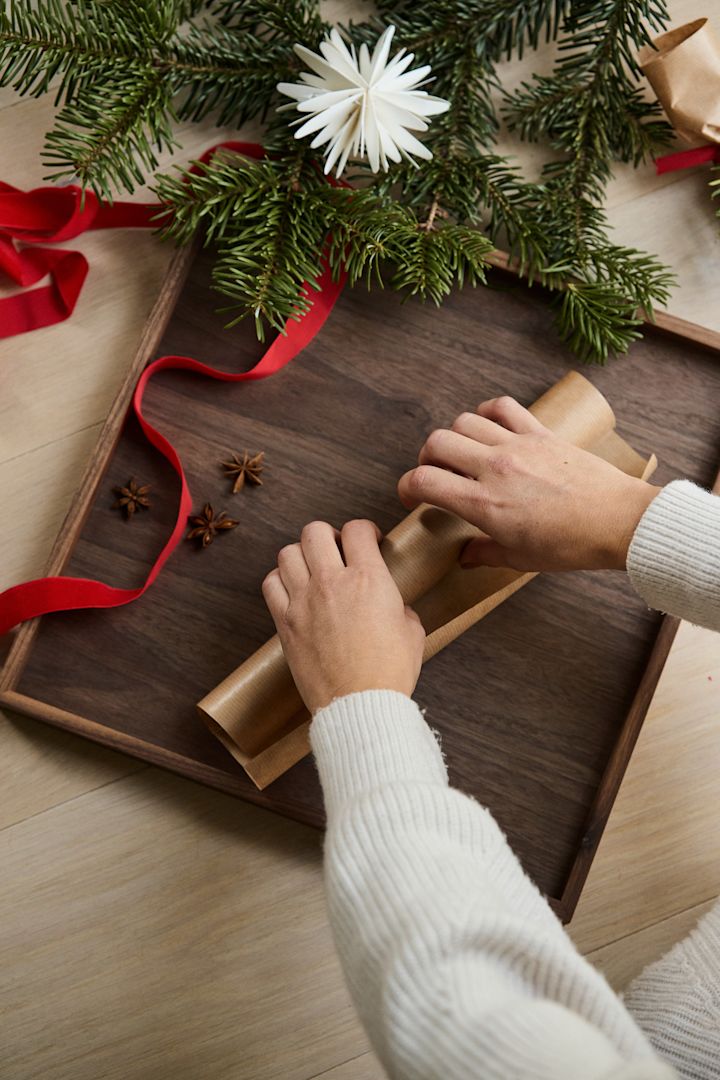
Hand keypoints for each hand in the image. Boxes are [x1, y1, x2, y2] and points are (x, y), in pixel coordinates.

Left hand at [262, 519, 424, 713]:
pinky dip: (280, 580)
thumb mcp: (412, 631)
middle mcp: (332, 583)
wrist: (360, 706)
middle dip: (328, 535)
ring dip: (302, 555)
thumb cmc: (389, 672)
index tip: (369, 541)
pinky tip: (293, 589)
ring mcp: (304, 602)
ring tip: (313, 568)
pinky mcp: (286, 623)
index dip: (364, 530)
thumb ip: (399, 606)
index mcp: (369, 579)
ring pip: (288, 552)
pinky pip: (271, 584)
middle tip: (338, 550)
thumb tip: (392, 605)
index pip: (357, 530)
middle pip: (315, 531)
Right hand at [398, 396, 659, 571]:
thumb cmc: (571, 545)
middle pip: (436, 442)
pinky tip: (488, 427)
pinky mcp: (540, 432)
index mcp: (484, 504)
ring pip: (464, 421)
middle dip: (426, 459)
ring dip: (454, 437)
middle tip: (436, 474)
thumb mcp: (521, 559)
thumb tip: (464, 556)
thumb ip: (484, 554)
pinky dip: (487, 412)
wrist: (619, 522)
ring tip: (463, 454)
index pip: (423, 481)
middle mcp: (494, 468)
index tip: (412, 496)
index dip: (407, 487)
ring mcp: (517, 445)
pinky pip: (502, 407)